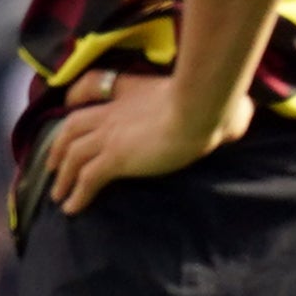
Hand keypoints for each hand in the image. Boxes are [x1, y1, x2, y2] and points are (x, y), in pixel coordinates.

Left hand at [38, 62, 250, 215]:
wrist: (202, 108)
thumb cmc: (214, 100)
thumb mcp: (208, 94)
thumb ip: (216, 104)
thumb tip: (243, 116)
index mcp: (129, 91)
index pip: (90, 86)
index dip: (76, 96)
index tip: (68, 104)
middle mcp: (112, 112)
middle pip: (71, 128)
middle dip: (58, 147)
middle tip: (52, 164)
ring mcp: (110, 135)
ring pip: (72, 156)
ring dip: (62, 177)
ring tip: (58, 196)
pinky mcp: (114, 158)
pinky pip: (86, 179)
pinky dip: (76, 194)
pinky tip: (72, 209)